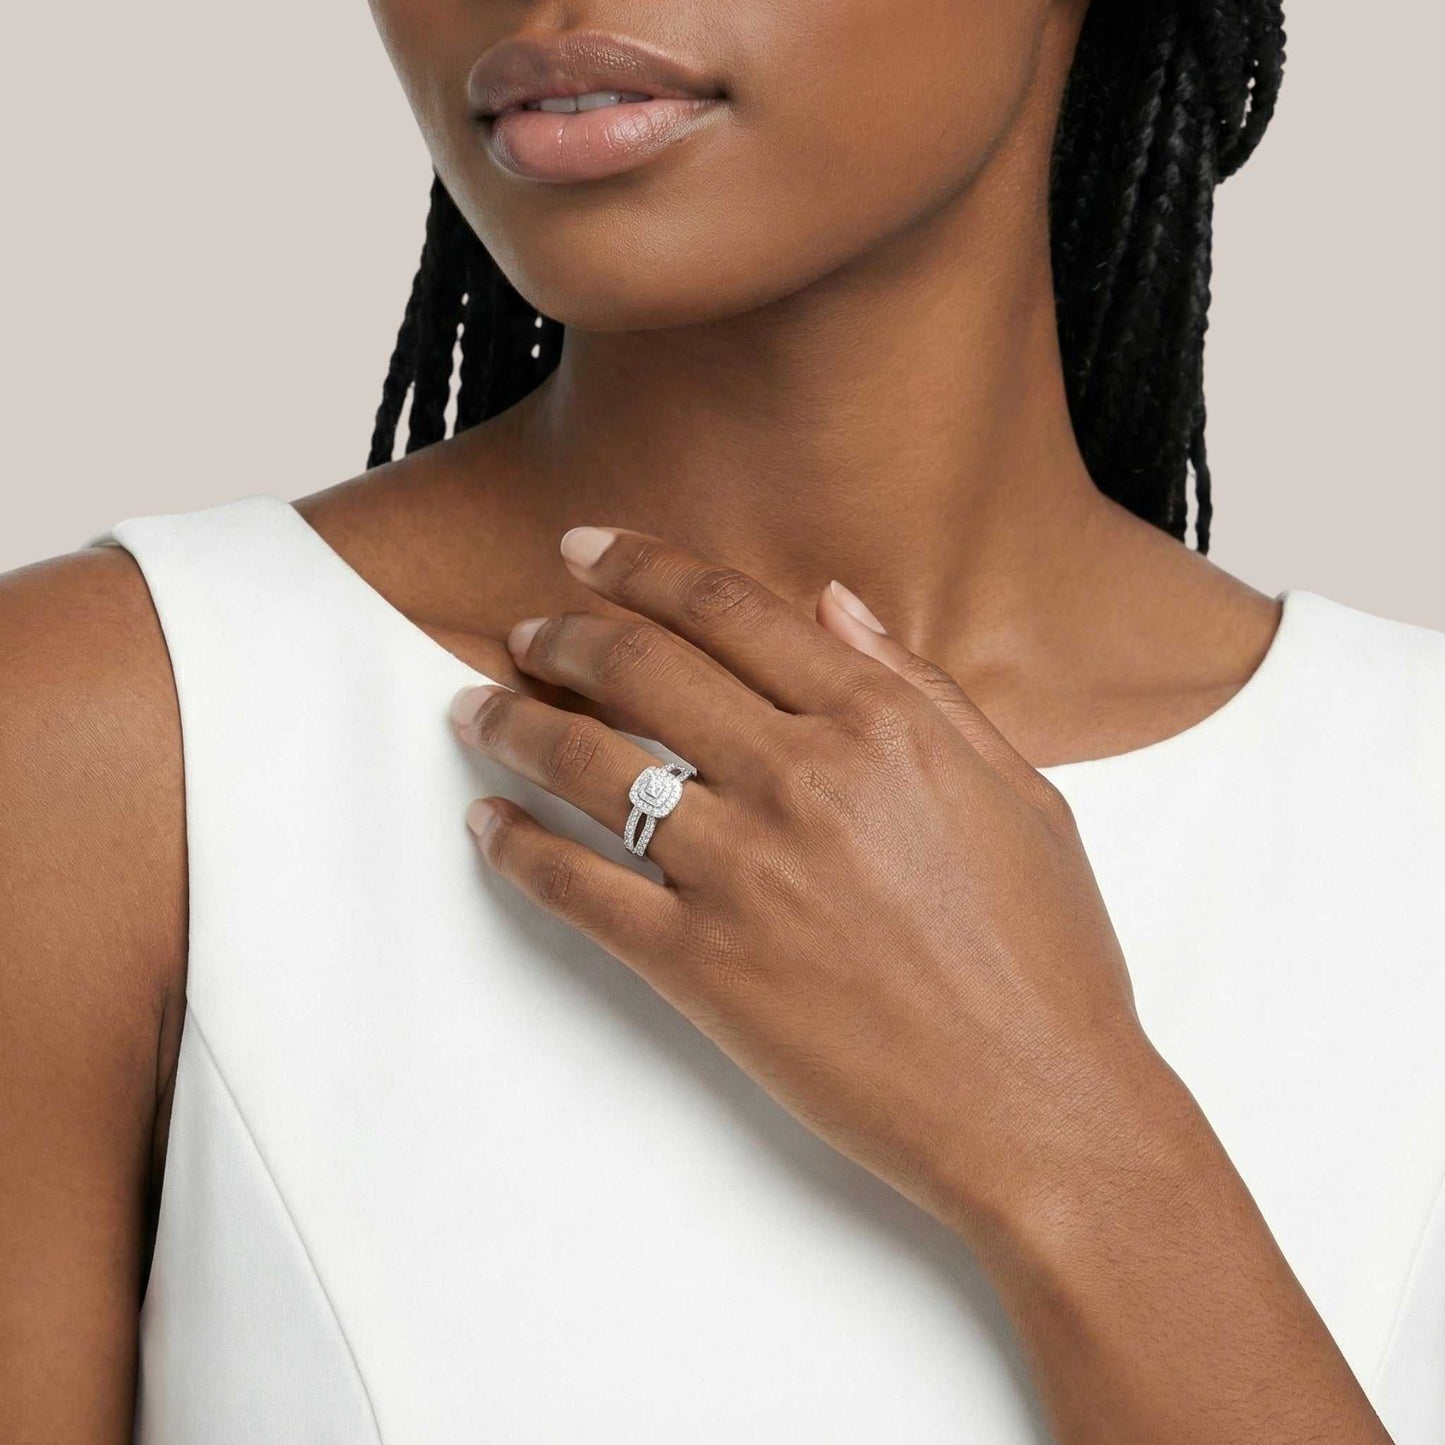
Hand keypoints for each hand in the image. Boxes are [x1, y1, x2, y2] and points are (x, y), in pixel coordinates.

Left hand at [449, 526, 1177, 1250]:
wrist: (1038, 1105)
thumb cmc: (1047, 954)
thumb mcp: (1019, 791)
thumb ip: (920, 686)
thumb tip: (835, 602)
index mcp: (878, 726)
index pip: (728, 608)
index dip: (641, 564)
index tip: (586, 549)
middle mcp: (800, 779)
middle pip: (640, 668)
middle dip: (563, 634)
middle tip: (527, 630)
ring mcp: (743, 871)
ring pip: (590, 765)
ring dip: (514, 724)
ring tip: (475, 708)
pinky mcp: (702, 964)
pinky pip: (578, 888)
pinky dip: (516, 848)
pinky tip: (485, 824)